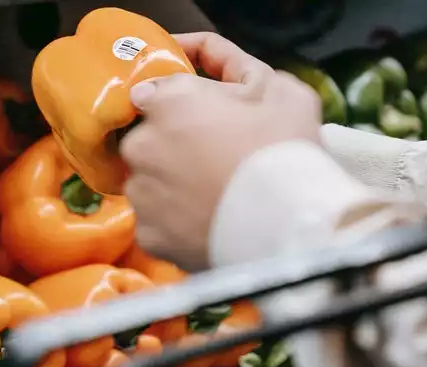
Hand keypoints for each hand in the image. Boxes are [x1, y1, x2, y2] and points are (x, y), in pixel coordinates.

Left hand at [121, 32, 322, 270]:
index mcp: (168, 102)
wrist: (285, 227)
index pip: (153, 93)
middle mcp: (141, 145)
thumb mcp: (279, 89)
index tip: (204, 116)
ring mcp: (140, 193)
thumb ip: (239, 72)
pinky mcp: (147, 235)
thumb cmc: (284, 152)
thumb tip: (216, 78)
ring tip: (212, 195)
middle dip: (175, 145)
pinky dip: (174, 221)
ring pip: (150, 182)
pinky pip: (156, 221)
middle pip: (149, 140)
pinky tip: (205, 221)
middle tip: (215, 158)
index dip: (181, 104)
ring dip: (172, 183)